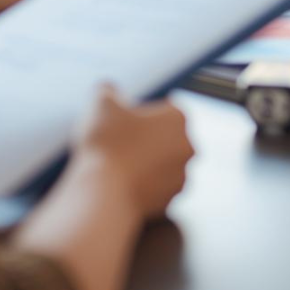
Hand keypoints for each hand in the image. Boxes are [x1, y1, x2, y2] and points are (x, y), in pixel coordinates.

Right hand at [73, 86, 193, 219]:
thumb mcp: (101, 104)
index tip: (123, 121)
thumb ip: (108, 90)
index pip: (164, 108)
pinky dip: (144, 185)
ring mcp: (182, 175)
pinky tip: (122, 183)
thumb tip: (108, 89)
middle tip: (119, 142)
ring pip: (163, 162)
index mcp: (179, 118)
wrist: (103, 194)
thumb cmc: (106, 144)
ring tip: (117, 165)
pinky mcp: (170, 200)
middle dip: (148, 138)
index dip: (142, 113)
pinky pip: (157, 187)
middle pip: (167, 136)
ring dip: (146, 162)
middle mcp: (188, 146)